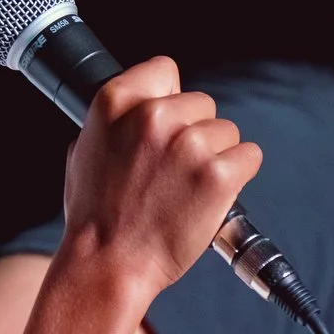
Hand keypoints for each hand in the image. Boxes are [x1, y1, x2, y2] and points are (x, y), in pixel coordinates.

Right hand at [60, 57, 261, 296]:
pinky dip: (238, 175)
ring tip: (188, 188)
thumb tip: (137, 109)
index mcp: (116, 102)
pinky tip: (213, 194)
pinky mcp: (217, 175)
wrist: (109, 264)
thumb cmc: (96, 216)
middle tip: (175, 170)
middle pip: (202, 103)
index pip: (165, 69)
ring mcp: (189, 144)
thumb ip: (114, 121)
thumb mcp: (83, 150)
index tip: (169, 121)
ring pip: (227, 131)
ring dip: (217, 156)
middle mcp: (154, 116)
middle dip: (195, 132)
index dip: (170, 96)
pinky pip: (249, 156)